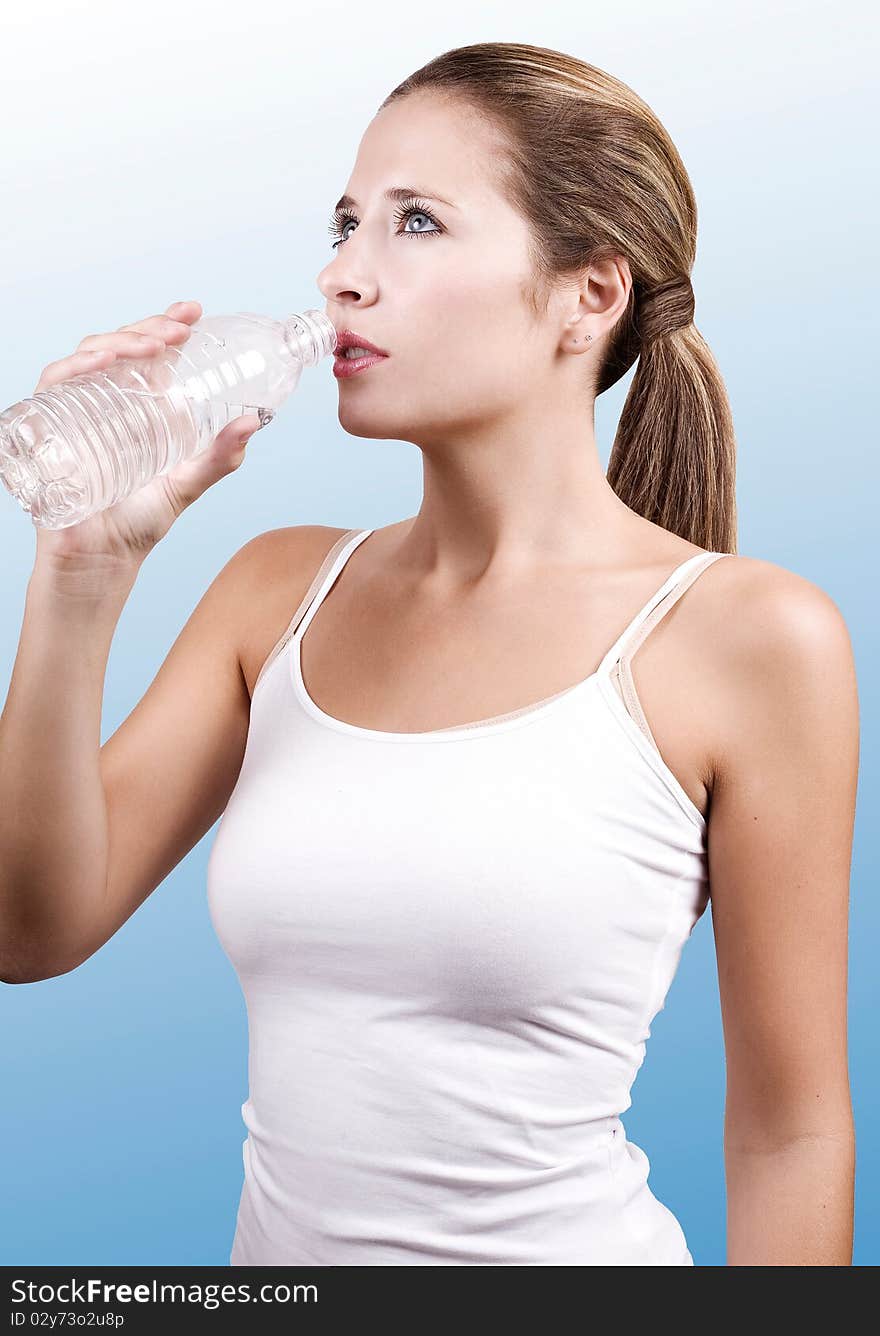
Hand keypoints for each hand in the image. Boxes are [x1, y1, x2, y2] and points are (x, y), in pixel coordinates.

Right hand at [32, 300, 261, 575]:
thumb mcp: (187, 484)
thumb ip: (220, 458)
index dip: (165, 323)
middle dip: (150, 328)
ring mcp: (75, 410)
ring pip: (88, 356)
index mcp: (138, 405)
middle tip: (181, 329)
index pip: (148, 352)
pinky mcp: (49, 426)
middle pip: (120, 346)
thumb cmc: (139, 524)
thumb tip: (254, 421)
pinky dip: (75, 367)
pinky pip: (54, 383)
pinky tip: (100, 362)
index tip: (193, 311)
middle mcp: (105, 401)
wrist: (102, 561)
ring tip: (153, 344)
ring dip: (119, 341)